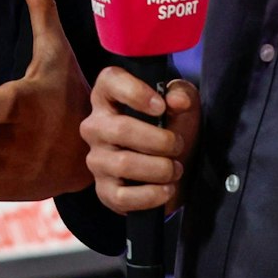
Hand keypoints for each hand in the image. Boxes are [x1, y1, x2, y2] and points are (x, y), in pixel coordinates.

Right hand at [81, 68, 200, 214]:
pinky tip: (166, 189)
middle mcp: (95, 126)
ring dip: (160, 168)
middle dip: (160, 140)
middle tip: (178, 145)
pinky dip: (152, 195)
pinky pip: (123, 197)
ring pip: (124, 164)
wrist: (174, 169)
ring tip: (175, 169)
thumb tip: (177, 101)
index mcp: (109, 97)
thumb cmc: (172, 128)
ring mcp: (96, 160)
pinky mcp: (104, 191)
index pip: (110, 81)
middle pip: (121, 129)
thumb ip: (181, 95)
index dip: (135, 92)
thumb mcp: (182, 105)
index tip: (161, 107)